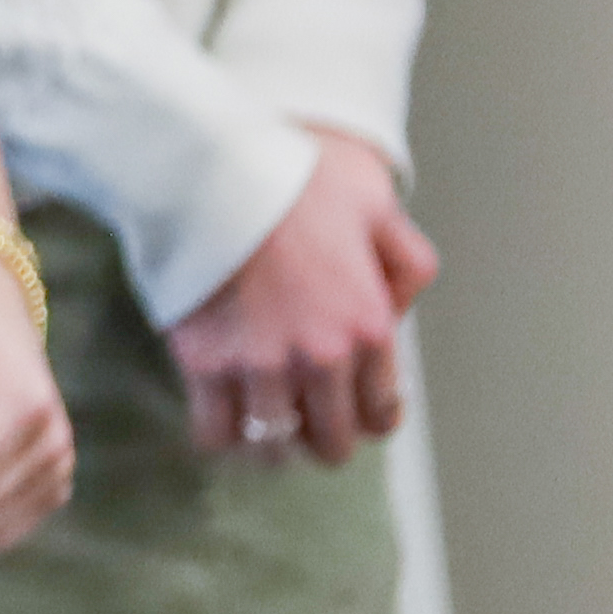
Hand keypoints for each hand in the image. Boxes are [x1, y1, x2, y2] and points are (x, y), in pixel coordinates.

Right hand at [168, 128, 432, 465]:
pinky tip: (223, 418)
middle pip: (331, 444)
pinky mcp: (204, 363)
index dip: (371, 419)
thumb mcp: (381, 208)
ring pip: (273, 448)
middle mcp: (320, 359)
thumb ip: (408, 266)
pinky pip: (215, 433)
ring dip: (272, 443)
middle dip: (324, 437)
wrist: (211, 165)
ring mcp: (259, 366)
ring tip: (264, 422)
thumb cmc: (296, 179)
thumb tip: (395, 314)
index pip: (381, 414)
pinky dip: (221, 437)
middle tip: (308, 418)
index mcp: (369, 326)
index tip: (356, 410)